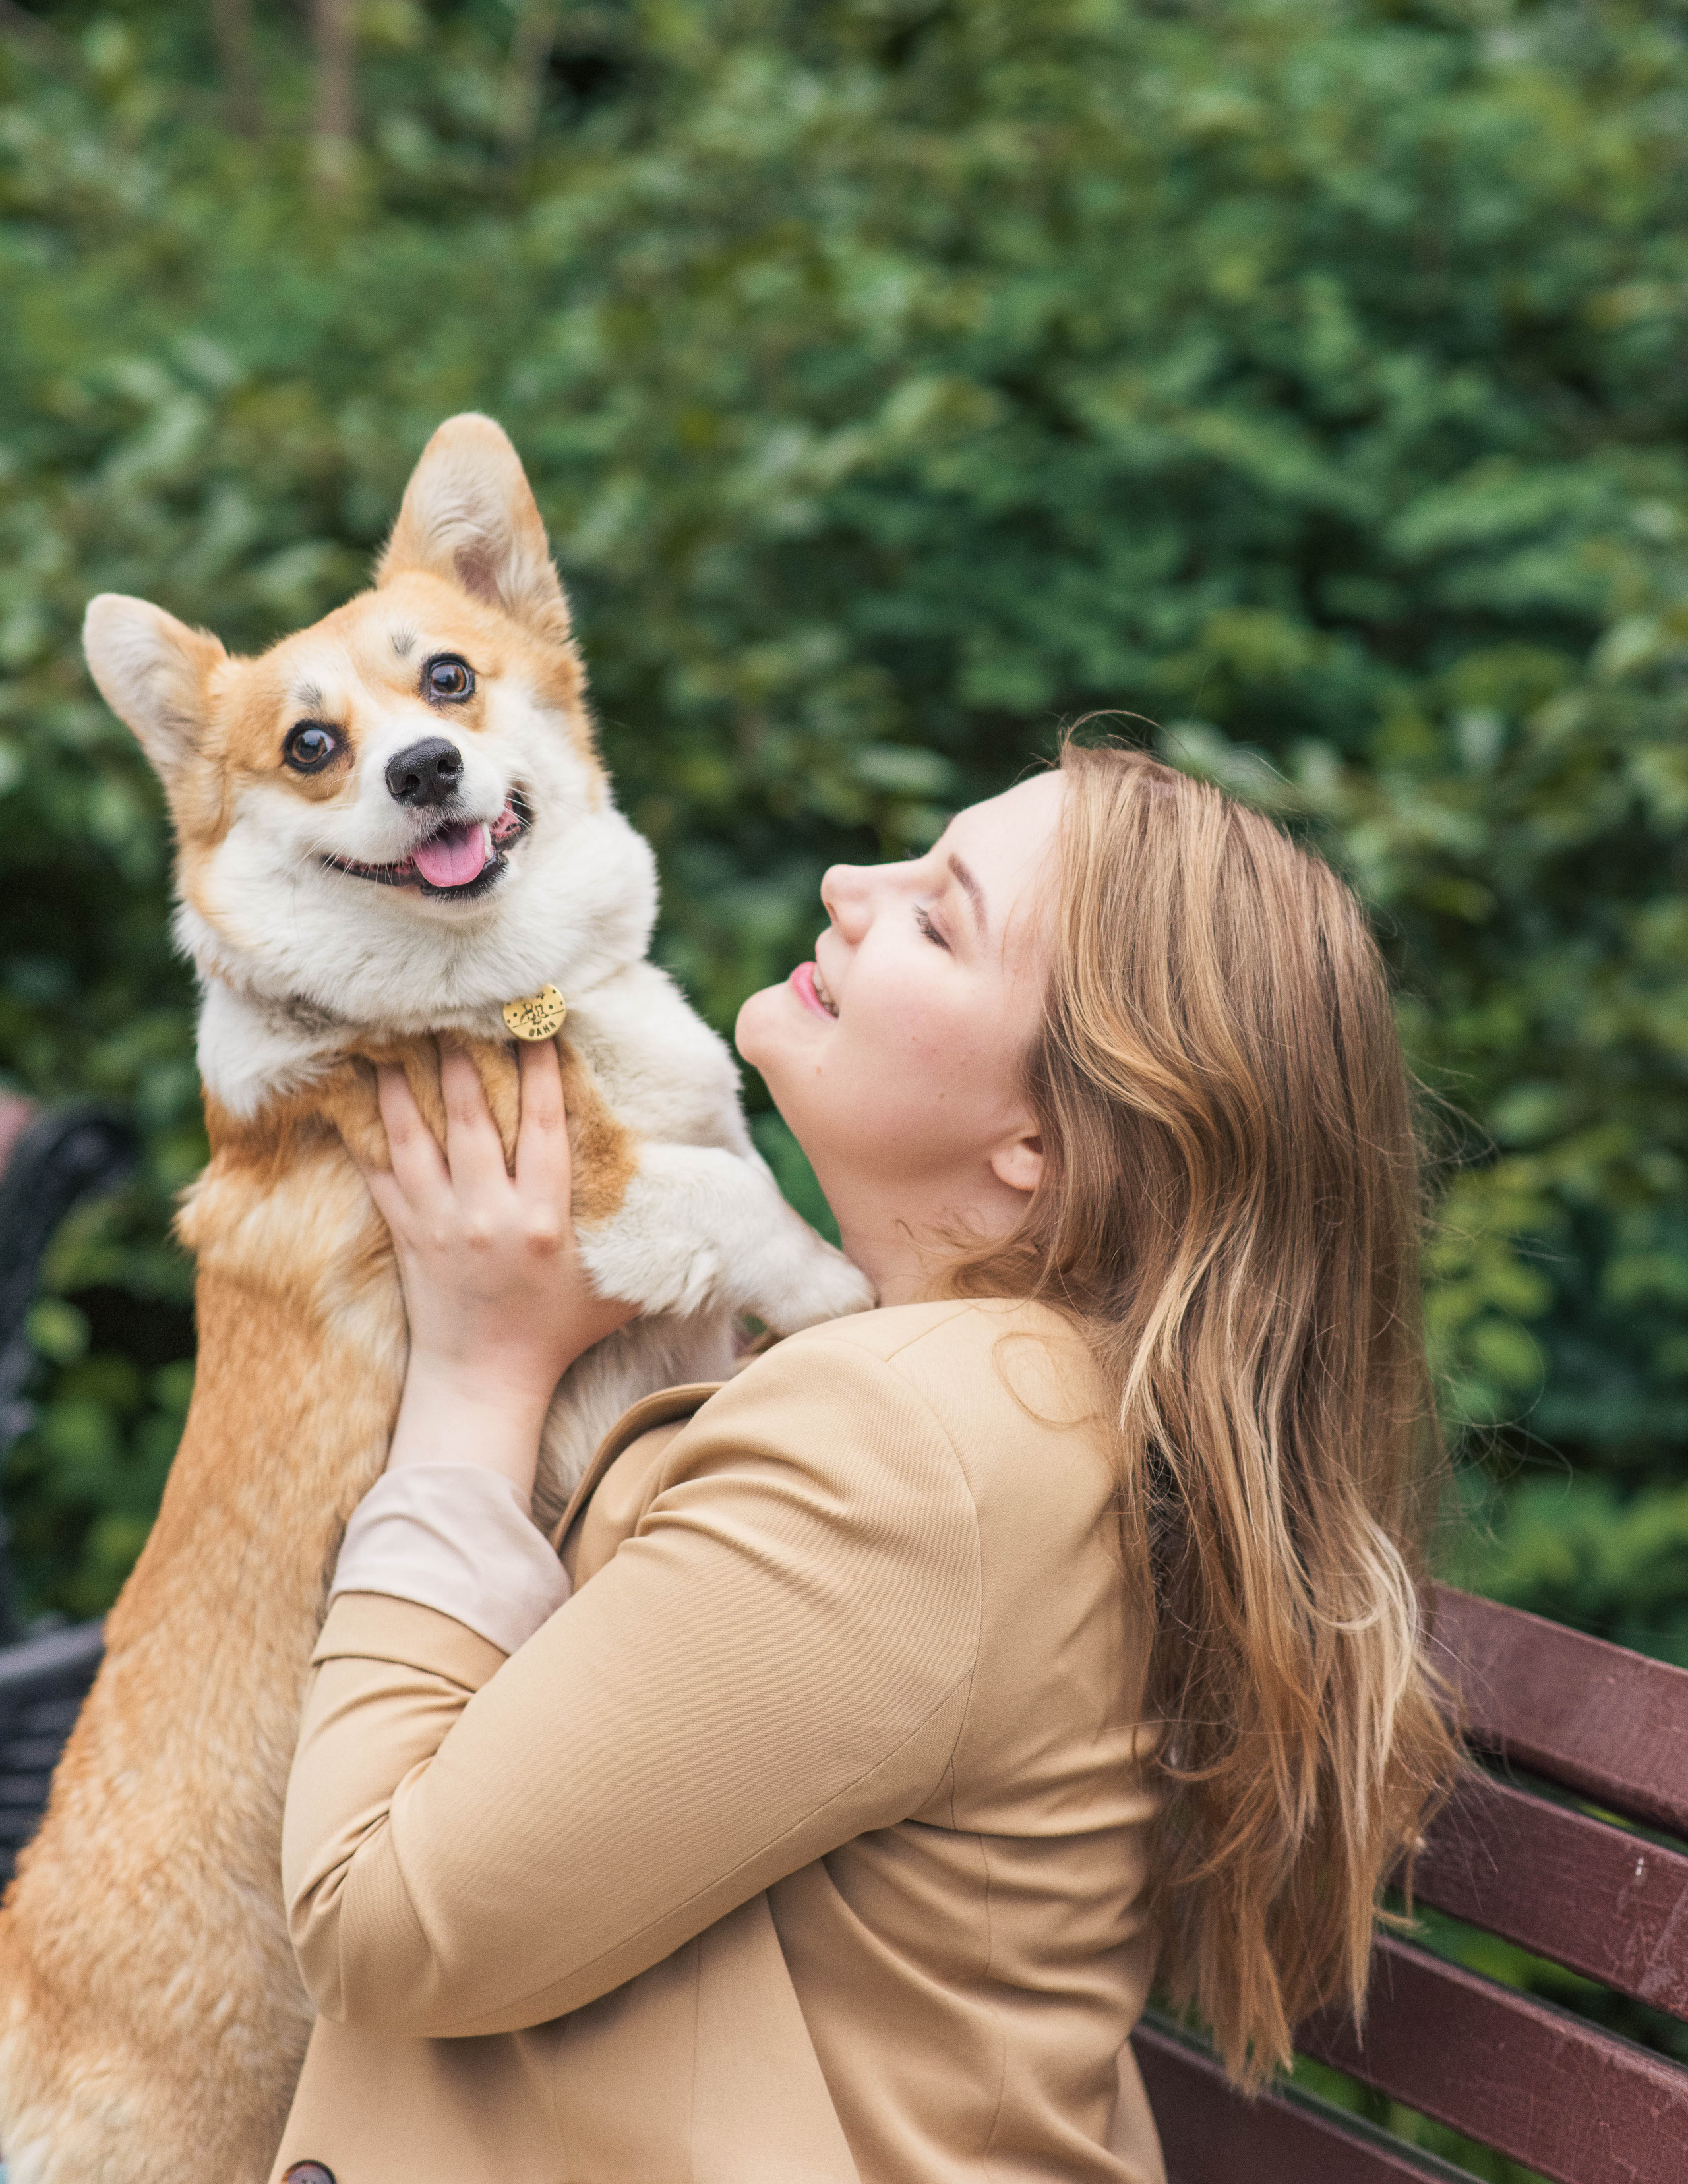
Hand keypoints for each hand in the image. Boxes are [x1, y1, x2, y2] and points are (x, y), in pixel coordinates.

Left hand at [357, 1041, 637, 1496]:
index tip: (539, 1025)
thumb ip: (648, 1244)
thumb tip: (698, 1202)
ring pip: (416, 1135)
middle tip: (457, 1004)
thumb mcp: (616, 1292)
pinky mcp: (405, 1234)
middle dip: (466, 1057)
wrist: (485, 1382)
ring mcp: (439, 1223)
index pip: (544, 1129)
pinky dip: (364, 1129)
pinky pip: (379, 1171)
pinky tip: (354, 1088)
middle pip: (474, 1118)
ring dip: (406, 1079)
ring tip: (394, 1029)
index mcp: (543, 1221)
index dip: (542, 1072)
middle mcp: (488, 1215)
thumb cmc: (558, 1334)